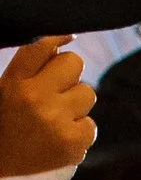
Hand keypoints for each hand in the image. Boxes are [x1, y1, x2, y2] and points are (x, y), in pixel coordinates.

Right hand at [0, 36, 93, 176]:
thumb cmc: (4, 125)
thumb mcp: (5, 89)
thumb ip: (29, 66)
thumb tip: (66, 38)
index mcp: (14, 82)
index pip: (42, 45)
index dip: (59, 36)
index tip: (68, 36)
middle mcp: (35, 98)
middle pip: (74, 62)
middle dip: (68, 75)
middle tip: (54, 92)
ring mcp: (56, 121)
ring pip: (87, 93)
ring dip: (75, 105)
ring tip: (54, 119)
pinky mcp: (73, 143)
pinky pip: (91, 124)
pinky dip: (79, 131)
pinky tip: (59, 138)